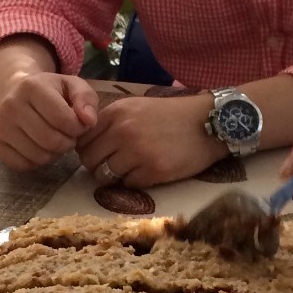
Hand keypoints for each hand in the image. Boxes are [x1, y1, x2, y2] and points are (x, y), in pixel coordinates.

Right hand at [0, 70, 98, 169]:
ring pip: (38, 156)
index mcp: (32, 86)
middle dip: (67, 143)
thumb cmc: (50, 92)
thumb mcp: (72, 86)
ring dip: (54, 153)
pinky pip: (23, 165)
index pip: (64, 120)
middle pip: (51, 141)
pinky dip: (36, 162)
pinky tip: (38, 146)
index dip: (78, 128)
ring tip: (54, 139)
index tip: (78, 124)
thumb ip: (86, 99)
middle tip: (67, 135)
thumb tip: (89, 121)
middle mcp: (11, 104)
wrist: (16, 93)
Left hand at [79, 94, 222, 186]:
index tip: (101, 154)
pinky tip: (149, 171)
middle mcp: (123, 130)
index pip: (83, 139)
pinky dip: (135, 182)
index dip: (90, 150)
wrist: (210, 123)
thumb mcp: (137, 108)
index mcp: (117, 112)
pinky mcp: (153, 170)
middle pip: (89, 160)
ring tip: (132, 169)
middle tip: (114, 166)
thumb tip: (87, 144)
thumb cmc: (173, 116)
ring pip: (105, 176)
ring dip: (116, 177)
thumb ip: (112, 122)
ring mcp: (137, 151)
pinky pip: (128, 185)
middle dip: (98, 166)